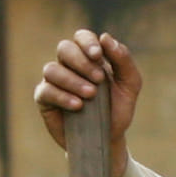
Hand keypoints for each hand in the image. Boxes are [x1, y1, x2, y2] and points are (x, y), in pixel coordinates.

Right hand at [34, 30, 142, 176]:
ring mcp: (55, 82)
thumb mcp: (130, 85)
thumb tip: (105, 37)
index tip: (98, 56)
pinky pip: (46, 90)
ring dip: (72, 80)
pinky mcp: (45, 100)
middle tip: (99, 79)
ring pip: (52, 69)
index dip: (87, 42)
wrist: (108, 139)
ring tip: (91, 95)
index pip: (82, 37)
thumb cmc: (118, 110)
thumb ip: (124, 60)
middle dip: (81, 62)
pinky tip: (78, 106)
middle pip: (64, 48)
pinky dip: (62, 96)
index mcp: (89, 57)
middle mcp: (69, 65)